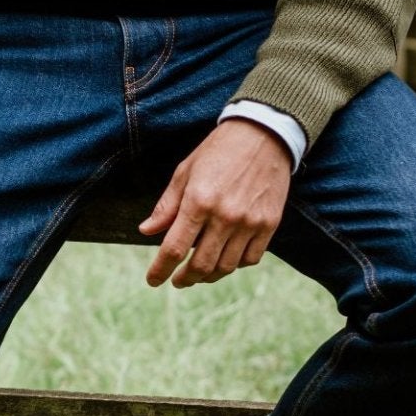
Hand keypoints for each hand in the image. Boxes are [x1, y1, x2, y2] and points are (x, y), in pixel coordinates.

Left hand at [140, 120, 291, 288]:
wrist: (264, 134)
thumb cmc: (219, 151)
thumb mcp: (185, 172)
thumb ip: (166, 205)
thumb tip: (146, 231)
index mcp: (198, 201)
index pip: (173, 248)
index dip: (160, 270)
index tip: (153, 280)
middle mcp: (224, 216)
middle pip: (200, 265)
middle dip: (184, 279)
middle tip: (177, 280)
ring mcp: (249, 222)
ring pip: (225, 267)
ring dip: (208, 276)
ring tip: (199, 274)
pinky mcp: (269, 224)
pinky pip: (250, 258)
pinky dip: (235, 265)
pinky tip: (226, 259)